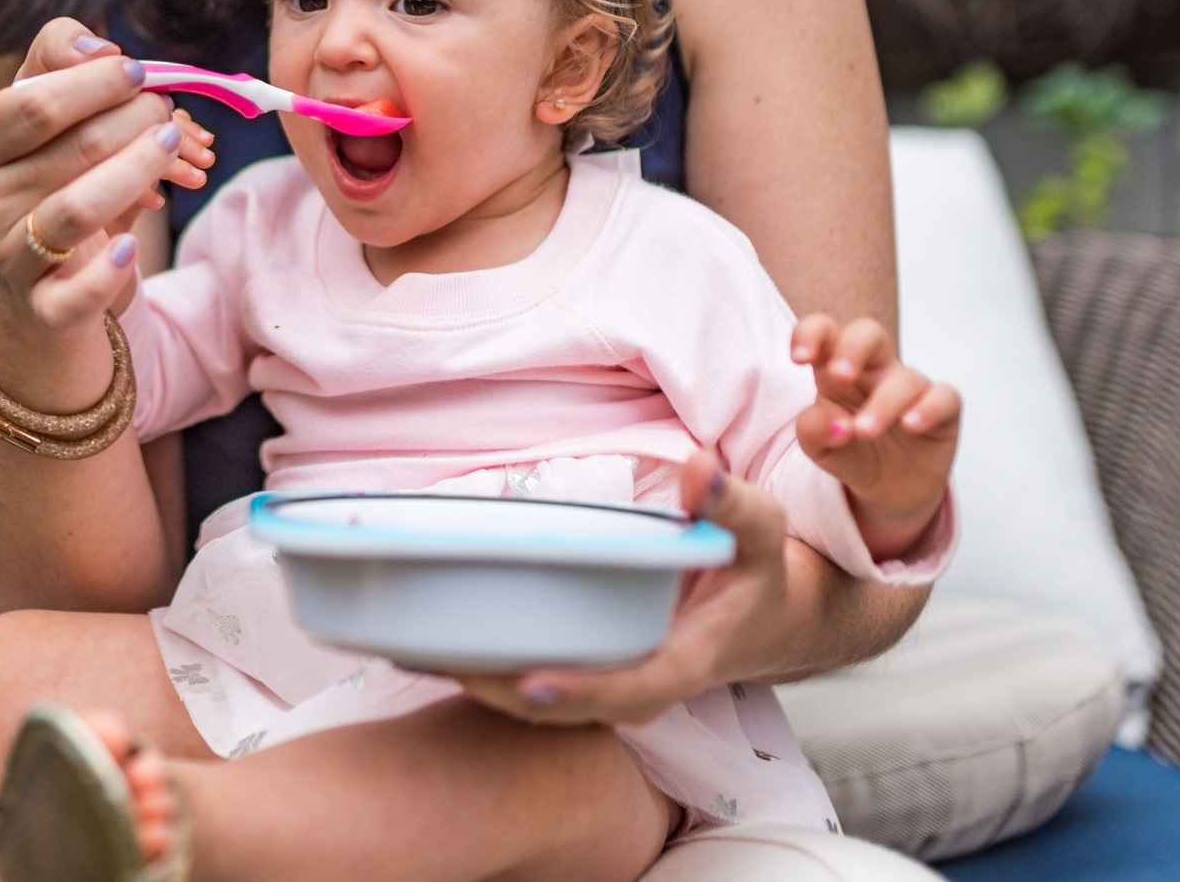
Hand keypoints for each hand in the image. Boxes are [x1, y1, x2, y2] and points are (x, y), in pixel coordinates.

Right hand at [0, 19, 213, 370]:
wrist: (35, 288)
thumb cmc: (45, 179)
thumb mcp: (38, 115)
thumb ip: (59, 59)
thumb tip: (99, 49)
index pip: (34, 103)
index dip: (95, 82)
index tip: (138, 71)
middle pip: (74, 147)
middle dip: (135, 118)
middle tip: (167, 113)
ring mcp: (10, 257)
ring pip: (79, 208)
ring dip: (139, 168)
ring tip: (174, 144)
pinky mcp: (43, 307)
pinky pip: (78, 291)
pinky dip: (109, 268)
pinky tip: (131, 244)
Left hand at [454, 451, 789, 727]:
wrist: (760, 620)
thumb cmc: (754, 574)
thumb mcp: (760, 534)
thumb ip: (731, 503)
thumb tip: (700, 468)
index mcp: (686, 662)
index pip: (630, 688)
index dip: (581, 691)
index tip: (530, 681)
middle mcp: (642, 688)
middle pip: (569, 710)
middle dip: (506, 693)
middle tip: (445, 661)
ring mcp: (612, 689)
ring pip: (541, 707)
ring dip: (483, 685)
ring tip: (419, 652)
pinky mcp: (588, 677)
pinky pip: (534, 687)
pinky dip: (486, 671)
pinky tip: (430, 645)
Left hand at [790, 315, 958, 559]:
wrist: (890, 489)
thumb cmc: (850, 452)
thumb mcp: (821, 449)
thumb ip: (814, 432)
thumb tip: (835, 424)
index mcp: (836, 370)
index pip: (825, 331)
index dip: (810, 333)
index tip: (799, 358)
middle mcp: (875, 370)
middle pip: (869, 332)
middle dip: (853, 347)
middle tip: (839, 376)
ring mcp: (911, 387)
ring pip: (904, 377)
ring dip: (882, 404)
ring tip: (863, 432)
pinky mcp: (942, 410)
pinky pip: (945, 397)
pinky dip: (928, 408)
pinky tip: (910, 426)